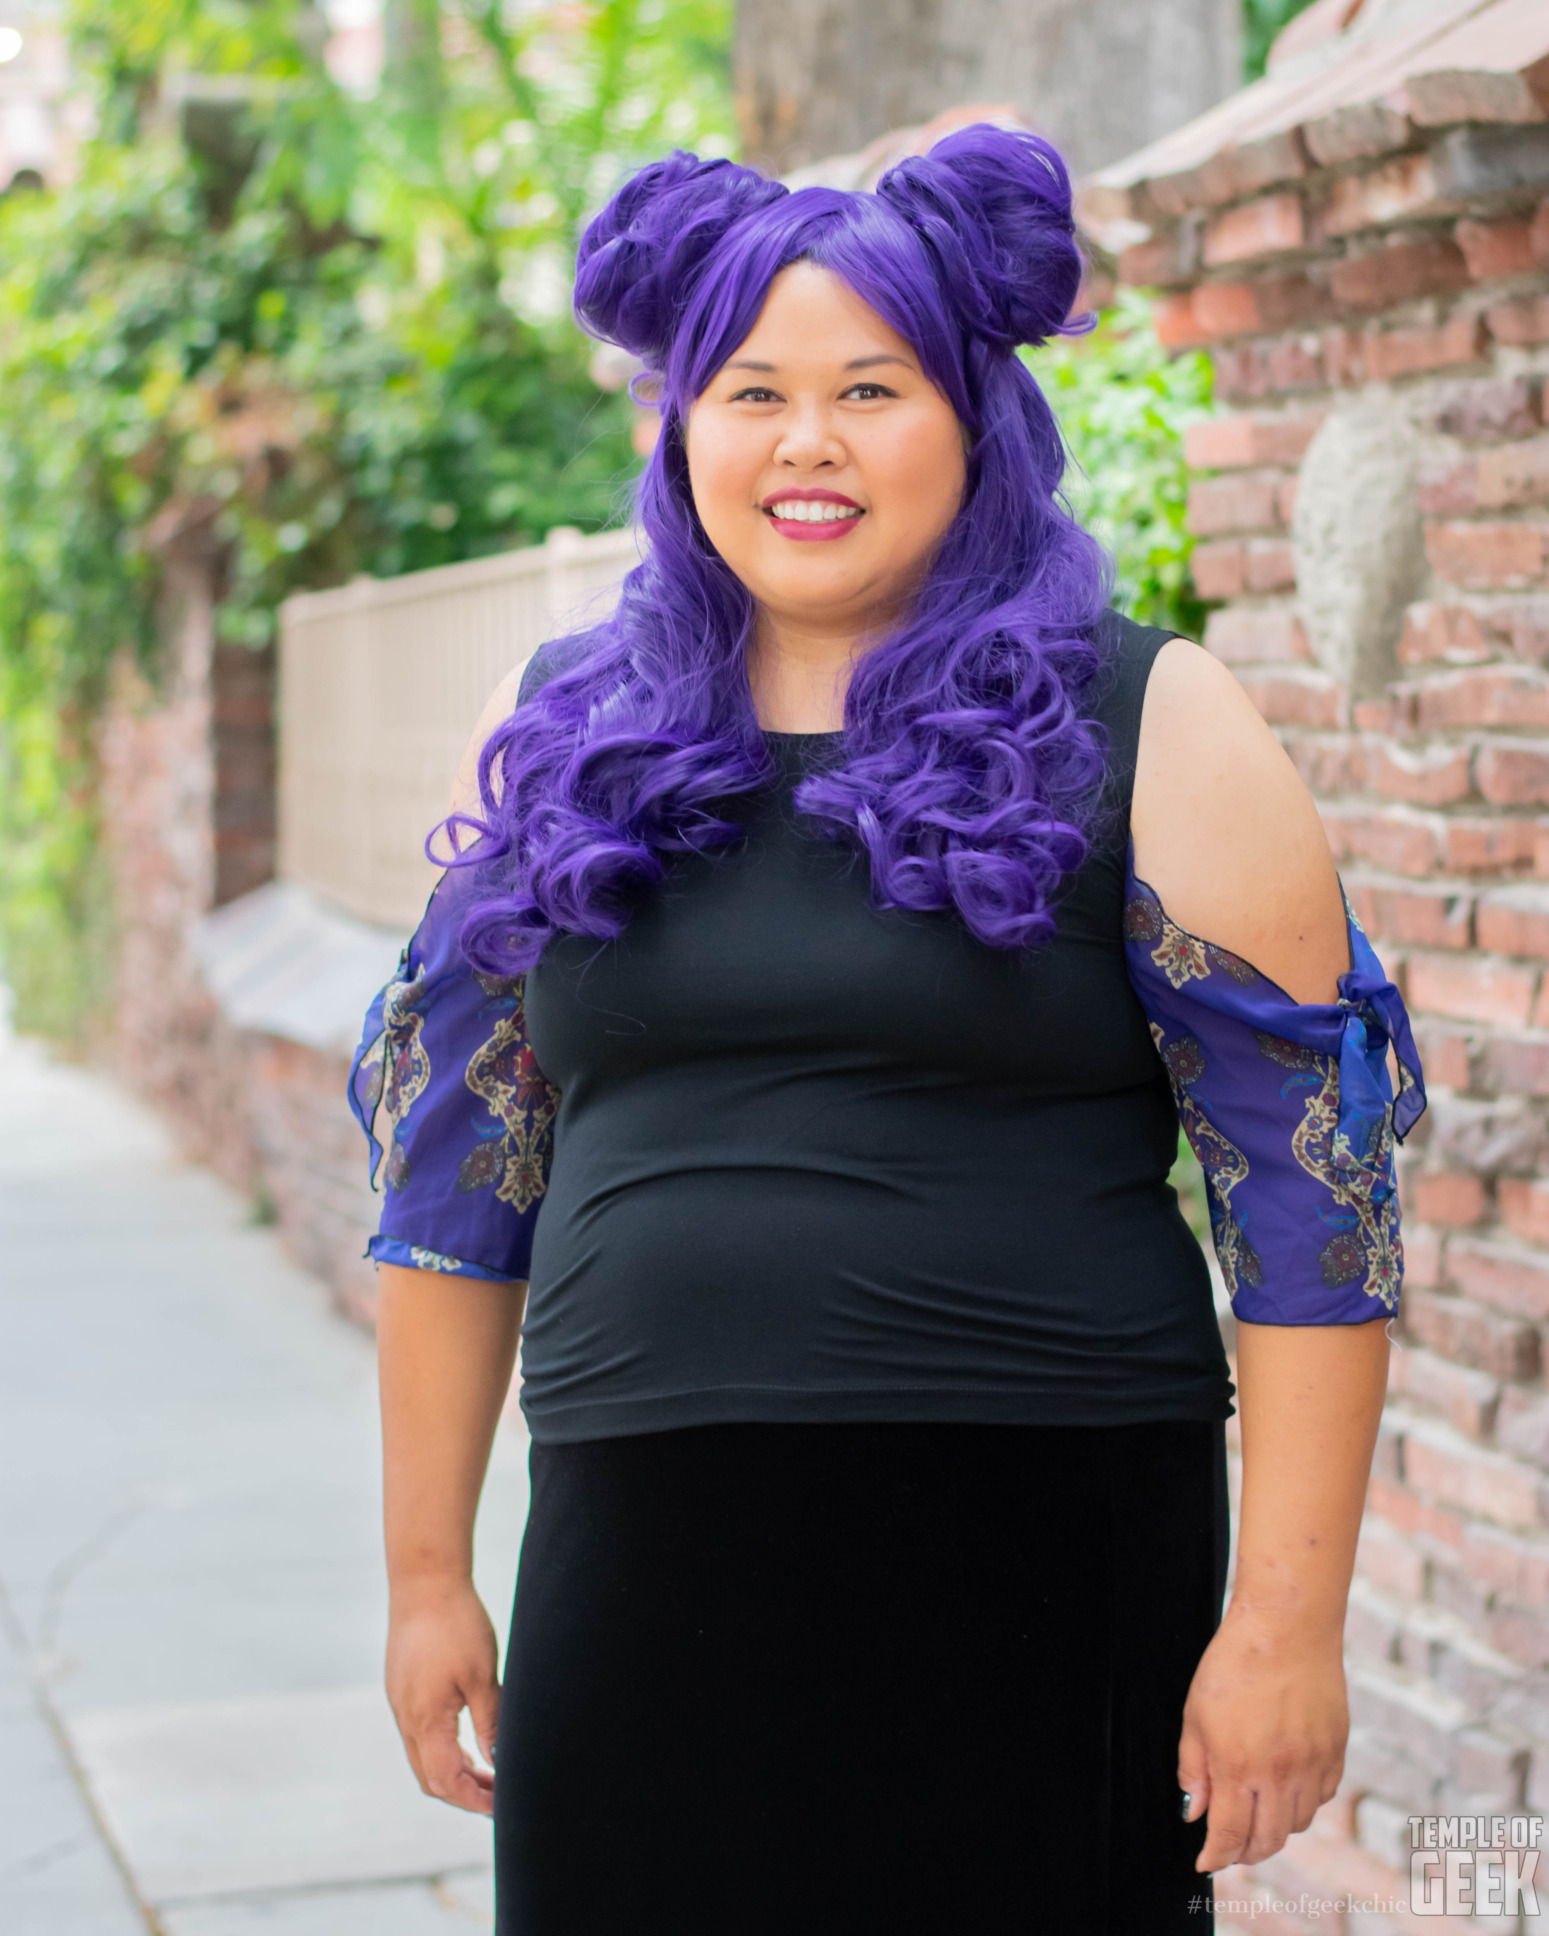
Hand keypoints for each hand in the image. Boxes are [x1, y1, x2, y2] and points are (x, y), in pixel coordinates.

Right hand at [385, 1574, 501, 1814]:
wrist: (424, 1579)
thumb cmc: (456, 1623)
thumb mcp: (483, 1676)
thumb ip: (490, 1723)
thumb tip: (500, 1762)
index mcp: (424, 1720)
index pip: (446, 1782)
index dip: (473, 1799)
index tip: (501, 1805)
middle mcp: (405, 1717)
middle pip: (430, 1777)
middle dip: (464, 1792)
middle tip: (499, 1794)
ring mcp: (400, 1702)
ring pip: (422, 1757)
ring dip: (453, 1771)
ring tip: (489, 1771)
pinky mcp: (402, 1687)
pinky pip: (418, 1734)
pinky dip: (443, 1749)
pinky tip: (468, 1740)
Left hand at [1177, 1605, 1346, 1871]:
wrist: (1287, 1627)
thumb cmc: (1235, 1663)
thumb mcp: (1196, 1713)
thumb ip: (1194, 1767)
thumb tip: (1194, 1810)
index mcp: (1238, 1765)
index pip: (1228, 1834)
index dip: (1216, 1855)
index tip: (1206, 1862)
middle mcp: (1279, 1773)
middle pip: (1267, 1840)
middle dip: (1245, 1852)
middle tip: (1231, 1847)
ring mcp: (1312, 1764)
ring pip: (1296, 1823)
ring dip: (1274, 1828)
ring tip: (1257, 1813)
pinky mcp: (1336, 1751)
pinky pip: (1322, 1797)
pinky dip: (1303, 1803)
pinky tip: (1286, 1788)